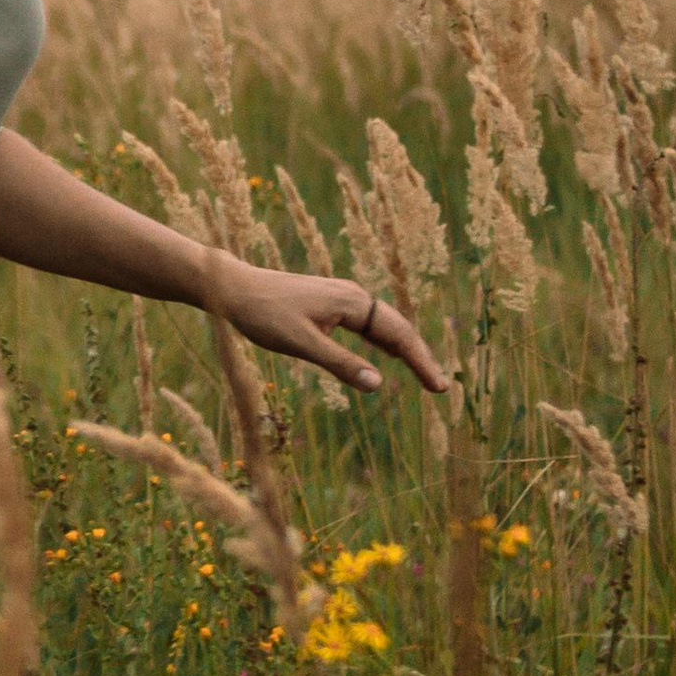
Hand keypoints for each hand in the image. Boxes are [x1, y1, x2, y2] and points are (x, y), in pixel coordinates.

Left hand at [198, 256, 448, 397]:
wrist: (234, 288)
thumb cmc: (264, 315)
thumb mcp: (301, 344)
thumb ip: (340, 364)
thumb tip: (377, 384)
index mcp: (351, 302)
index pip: (399, 335)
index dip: (421, 362)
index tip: (440, 387)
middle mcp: (353, 295)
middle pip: (398, 327)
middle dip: (420, 356)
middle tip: (440, 387)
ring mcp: (342, 297)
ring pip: (383, 324)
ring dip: (404, 349)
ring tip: (423, 373)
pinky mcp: (329, 302)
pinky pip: (367, 323)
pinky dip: (383, 341)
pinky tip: (387, 354)